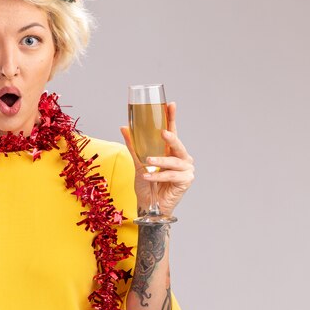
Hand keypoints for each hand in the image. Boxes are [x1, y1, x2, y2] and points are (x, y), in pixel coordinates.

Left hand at [120, 101, 194, 215]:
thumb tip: (123, 127)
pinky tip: (148, 176)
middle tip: (163, 132)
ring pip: (174, 161)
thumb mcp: (137, 162)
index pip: (172, 131)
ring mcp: (186, 169)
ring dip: (160, 161)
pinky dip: (158, 176)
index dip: (172, 117)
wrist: (148, 205)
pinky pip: (171, 175)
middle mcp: (181, 158)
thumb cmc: (146, 185)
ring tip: (148, 161)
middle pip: (178, 143)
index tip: (171, 104)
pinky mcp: (186, 181)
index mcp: (171, 151)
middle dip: (171, 137)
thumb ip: (133, 145)